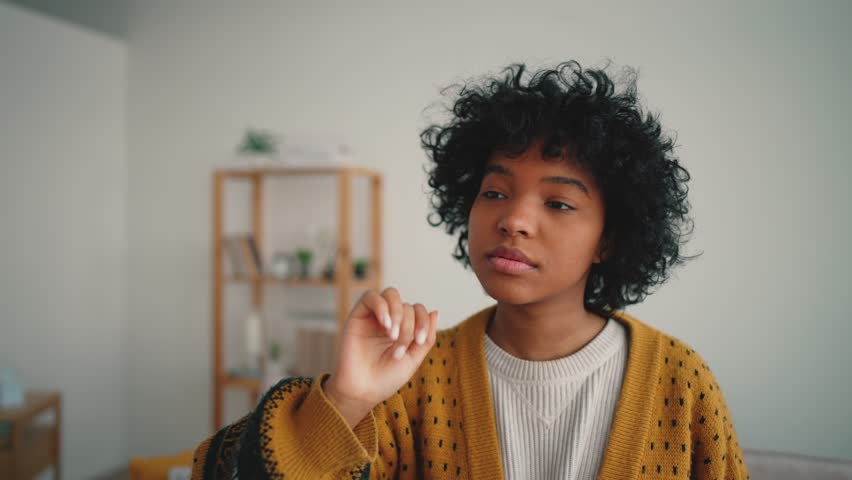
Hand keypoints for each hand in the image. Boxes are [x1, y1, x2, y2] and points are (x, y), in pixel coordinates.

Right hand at [323, 287, 438, 427]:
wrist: (362, 391)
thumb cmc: (386, 379)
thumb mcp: (414, 359)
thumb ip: (427, 338)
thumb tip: (435, 312)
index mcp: (403, 329)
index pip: (418, 310)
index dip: (423, 321)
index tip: (420, 341)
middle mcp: (388, 320)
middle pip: (406, 305)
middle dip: (408, 326)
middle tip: (399, 349)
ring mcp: (373, 317)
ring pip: (391, 294)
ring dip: (398, 313)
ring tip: (392, 336)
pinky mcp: (357, 316)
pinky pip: (370, 296)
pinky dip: (382, 307)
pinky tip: (385, 325)